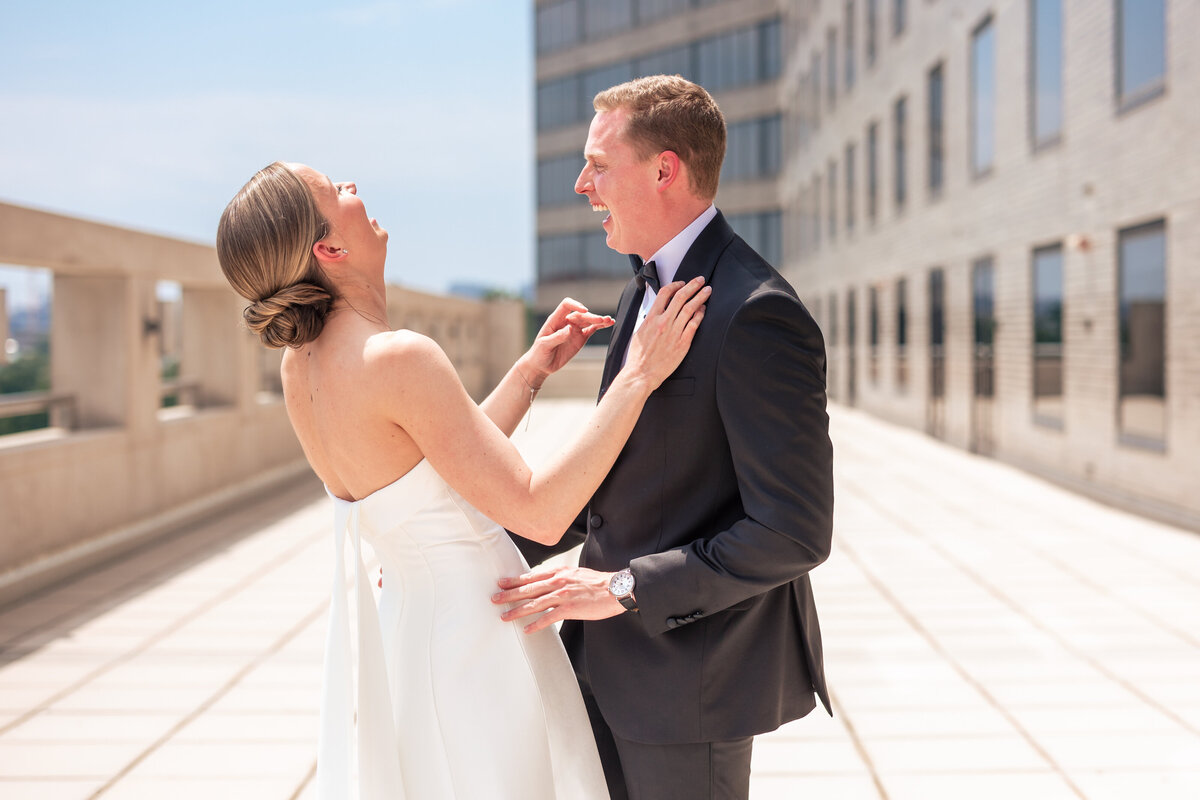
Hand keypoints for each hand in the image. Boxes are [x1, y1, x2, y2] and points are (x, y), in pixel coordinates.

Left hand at [491, 565, 624, 633]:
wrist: (615, 588)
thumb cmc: (598, 583)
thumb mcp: (576, 573)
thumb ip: (561, 576)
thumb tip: (549, 580)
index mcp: (560, 572)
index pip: (532, 576)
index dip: (515, 580)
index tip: (502, 582)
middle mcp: (558, 582)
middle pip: (528, 589)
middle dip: (509, 594)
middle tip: (495, 598)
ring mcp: (563, 595)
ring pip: (534, 603)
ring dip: (517, 610)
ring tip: (504, 616)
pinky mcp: (570, 609)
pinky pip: (548, 618)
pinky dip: (536, 624)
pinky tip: (527, 629)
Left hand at [524, 298, 614, 378]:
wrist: (542, 365)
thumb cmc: (539, 353)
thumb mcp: (544, 345)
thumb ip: (557, 337)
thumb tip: (569, 329)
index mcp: (555, 320)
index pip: (566, 306)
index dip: (575, 305)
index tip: (584, 310)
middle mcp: (566, 322)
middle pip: (581, 314)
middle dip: (591, 316)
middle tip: (602, 320)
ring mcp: (574, 329)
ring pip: (588, 321)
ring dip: (599, 320)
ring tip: (610, 320)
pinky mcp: (580, 338)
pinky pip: (591, 329)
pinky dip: (600, 327)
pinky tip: (608, 324)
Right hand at [624, 276, 709, 388]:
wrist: (642, 373)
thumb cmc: (638, 356)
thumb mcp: (639, 332)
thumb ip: (650, 319)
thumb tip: (657, 311)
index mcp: (651, 318)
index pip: (665, 293)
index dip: (675, 285)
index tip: (682, 283)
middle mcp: (663, 322)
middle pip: (681, 297)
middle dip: (692, 286)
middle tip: (700, 280)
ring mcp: (674, 332)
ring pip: (690, 309)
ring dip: (700, 297)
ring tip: (707, 291)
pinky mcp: (682, 343)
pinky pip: (694, 324)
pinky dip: (700, 315)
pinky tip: (703, 309)